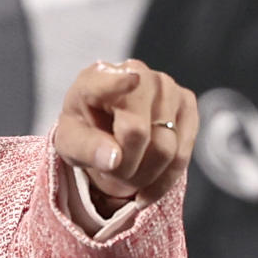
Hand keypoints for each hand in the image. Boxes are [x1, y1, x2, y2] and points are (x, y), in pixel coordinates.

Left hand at [54, 60, 197, 206]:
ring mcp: (166, 86)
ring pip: (165, 148)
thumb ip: (86, 149)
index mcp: (96, 79)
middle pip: (138, 133)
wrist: (107, 129)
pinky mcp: (186, 102)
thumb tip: (114, 159)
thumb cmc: (86, 132)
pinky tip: (150, 184)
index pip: (108, 82)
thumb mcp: (70, 144)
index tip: (132, 80)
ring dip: (146, 176)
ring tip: (131, 175)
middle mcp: (136, 73)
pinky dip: (166, 178)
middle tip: (114, 174)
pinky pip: (183, 153)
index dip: (119, 82)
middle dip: (125, 168)